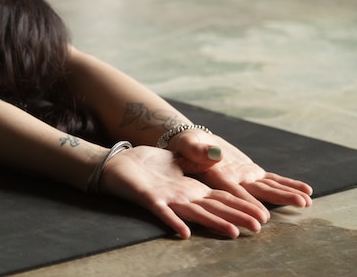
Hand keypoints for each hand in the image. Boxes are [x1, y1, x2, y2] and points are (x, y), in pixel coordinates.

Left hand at [98, 146, 266, 238]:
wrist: (121, 161)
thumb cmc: (150, 163)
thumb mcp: (180, 155)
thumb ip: (199, 156)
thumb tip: (218, 154)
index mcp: (193, 187)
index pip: (225, 197)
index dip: (244, 205)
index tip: (265, 213)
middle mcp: (185, 196)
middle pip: (216, 208)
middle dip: (238, 217)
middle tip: (260, 228)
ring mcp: (168, 198)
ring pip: (195, 213)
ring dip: (214, 223)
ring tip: (232, 234)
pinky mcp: (149, 198)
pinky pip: (162, 213)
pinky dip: (173, 222)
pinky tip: (183, 233)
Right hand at [169, 131, 313, 216]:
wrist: (192, 144)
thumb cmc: (185, 145)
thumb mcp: (189, 145)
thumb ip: (199, 151)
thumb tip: (216, 153)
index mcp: (214, 177)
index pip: (232, 192)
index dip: (246, 203)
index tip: (260, 215)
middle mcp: (232, 182)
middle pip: (254, 194)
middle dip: (274, 201)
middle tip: (295, 206)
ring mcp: (244, 178)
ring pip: (267, 188)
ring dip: (286, 194)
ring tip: (306, 201)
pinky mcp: (251, 172)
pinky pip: (272, 180)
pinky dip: (287, 184)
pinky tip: (305, 191)